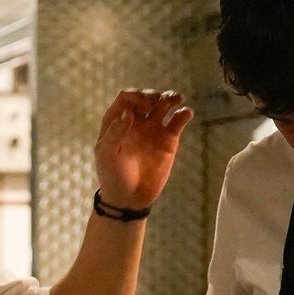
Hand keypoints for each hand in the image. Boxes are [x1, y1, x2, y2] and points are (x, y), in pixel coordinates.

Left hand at [94, 90, 192, 209]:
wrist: (129, 198)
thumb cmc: (113, 176)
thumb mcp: (106, 155)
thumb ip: (115, 133)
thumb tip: (128, 113)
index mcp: (117, 121)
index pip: (126, 98)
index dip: (135, 97)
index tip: (141, 108)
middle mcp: (136, 121)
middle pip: (146, 97)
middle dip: (152, 95)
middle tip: (156, 104)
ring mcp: (153, 129)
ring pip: (163, 105)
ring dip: (170, 97)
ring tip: (178, 98)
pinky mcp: (168, 140)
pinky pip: (177, 122)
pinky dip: (183, 114)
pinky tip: (187, 112)